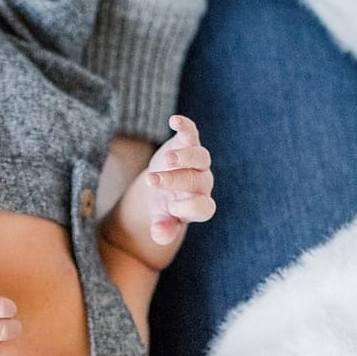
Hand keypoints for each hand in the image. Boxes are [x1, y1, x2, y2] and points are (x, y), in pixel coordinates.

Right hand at [138, 115, 215, 245]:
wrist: (164, 186)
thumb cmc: (164, 205)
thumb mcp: (162, 218)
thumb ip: (163, 228)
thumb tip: (159, 235)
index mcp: (199, 204)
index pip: (203, 207)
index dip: (188, 207)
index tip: (169, 207)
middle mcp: (203, 183)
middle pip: (197, 181)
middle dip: (174, 181)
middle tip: (153, 181)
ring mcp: (197, 162)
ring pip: (200, 156)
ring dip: (185, 156)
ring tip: (167, 160)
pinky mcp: (189, 142)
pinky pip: (192, 133)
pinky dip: (185, 126)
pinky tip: (175, 120)